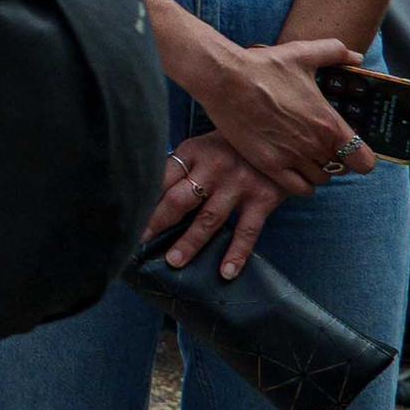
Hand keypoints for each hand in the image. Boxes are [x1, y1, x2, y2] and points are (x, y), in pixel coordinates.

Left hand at [150, 127, 336, 277]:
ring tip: (174, 262)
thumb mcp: (204, 146)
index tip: (127, 217)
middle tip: (140, 242)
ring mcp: (239, 185)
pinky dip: (237, 253)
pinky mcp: (264, 200)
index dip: (144, 200)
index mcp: (193, 153)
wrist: (282, 136)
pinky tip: (226, 272)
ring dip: (190, 243)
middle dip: (158, 223)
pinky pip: (247, 232)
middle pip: (179, 200)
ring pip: (209, 220)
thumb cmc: (232, 145)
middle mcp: (214, 169)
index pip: (161, 178)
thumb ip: (183, 167)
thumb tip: (151, 195)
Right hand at [186, 30, 362, 192]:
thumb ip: (335, 52)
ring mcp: (291, 157)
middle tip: (321, 146)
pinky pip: (298, 188)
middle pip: (340, 169)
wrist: (224, 78)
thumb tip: (357, 57)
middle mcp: (314, 145)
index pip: (364, 161)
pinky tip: (293, 169)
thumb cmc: (263, 66)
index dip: (361, 156)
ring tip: (305, 156)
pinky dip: (300, 183)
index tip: (351, 149)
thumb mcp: (302, 53)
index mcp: (328, 124)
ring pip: (319, 180)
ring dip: (316, 170)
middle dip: (334, 159)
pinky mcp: (268, 164)